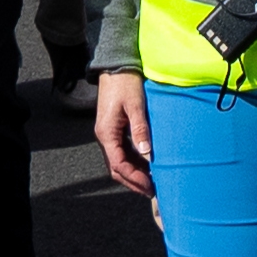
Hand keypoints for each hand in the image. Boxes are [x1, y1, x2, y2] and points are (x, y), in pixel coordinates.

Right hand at [94, 72, 151, 189]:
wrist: (116, 65)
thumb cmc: (125, 83)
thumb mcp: (135, 106)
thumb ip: (140, 130)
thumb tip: (147, 153)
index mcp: (107, 133)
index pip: (119, 165)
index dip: (134, 179)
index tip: (150, 187)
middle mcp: (104, 136)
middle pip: (116, 168)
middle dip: (132, 181)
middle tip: (151, 191)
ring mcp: (108, 133)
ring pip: (119, 161)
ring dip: (133, 173)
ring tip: (151, 181)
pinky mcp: (114, 128)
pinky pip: (122, 151)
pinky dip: (133, 161)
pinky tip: (146, 164)